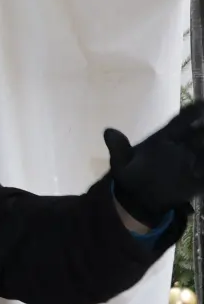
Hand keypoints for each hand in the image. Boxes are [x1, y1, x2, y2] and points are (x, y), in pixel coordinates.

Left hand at [105, 101, 203, 228]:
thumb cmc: (131, 175)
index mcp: (164, 138)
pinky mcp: (197, 180)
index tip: (202, 104)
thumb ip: (118, 148)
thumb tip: (108, 132)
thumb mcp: (121, 163)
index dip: (192, 112)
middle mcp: (182, 147)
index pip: (181, 121)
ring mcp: (192, 162)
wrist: (137, 199)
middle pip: (200, 133)